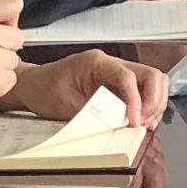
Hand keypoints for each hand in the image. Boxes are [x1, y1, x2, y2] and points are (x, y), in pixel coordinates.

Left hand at [8, 49, 167, 129]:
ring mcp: (116, 73)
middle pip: (151, 75)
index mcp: (96, 62)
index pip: (128, 76)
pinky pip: (142, 92)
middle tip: (144, 124)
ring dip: (154, 104)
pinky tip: (139, 121)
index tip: (134, 121)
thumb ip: (95, 113)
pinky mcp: (117, 85)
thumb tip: (119, 124)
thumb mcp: (66, 105)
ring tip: (144, 124)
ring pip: (152, 83)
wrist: (32, 86)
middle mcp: (111, 64)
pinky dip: (147, 107)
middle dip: (153, 101)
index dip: (137, 100)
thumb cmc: (44, 90)